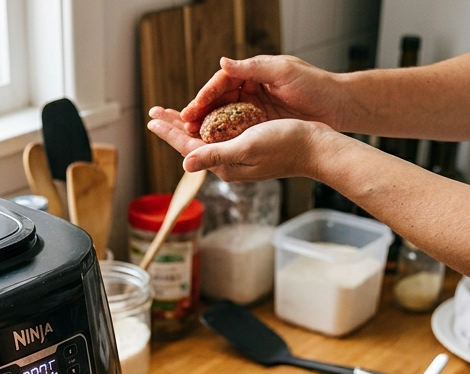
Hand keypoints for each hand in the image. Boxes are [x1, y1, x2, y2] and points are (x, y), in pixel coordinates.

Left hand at [147, 110, 342, 181]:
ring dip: (188, 125)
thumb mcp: (248, 146)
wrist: (318, 149)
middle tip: (154, 113)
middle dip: (173, 127)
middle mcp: (228, 163)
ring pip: (205, 138)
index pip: (187, 147)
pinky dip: (209, 125)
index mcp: (224, 164)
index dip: (169, 132)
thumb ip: (215, 155)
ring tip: (172, 115)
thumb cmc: (287, 145)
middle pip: (192, 143)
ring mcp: (239, 156)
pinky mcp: (250, 148)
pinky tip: (205, 119)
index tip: (151, 120)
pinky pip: (221, 136)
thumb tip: (184, 164)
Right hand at [180, 55, 346, 133]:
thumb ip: (252, 68)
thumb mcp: (283, 72)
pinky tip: (208, 144)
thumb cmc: (316, 85)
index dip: (203, 97)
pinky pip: (234, 130)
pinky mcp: (261, 123)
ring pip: (222, 117)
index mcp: (254, 72)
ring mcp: (255, 107)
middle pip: (216, 101)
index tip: (189, 110)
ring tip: (187, 136)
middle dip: (197, 113)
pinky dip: (220, 136)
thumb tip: (222, 63)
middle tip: (178, 124)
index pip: (220, 84)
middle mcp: (251, 89)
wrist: (340, 106)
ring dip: (204, 127)